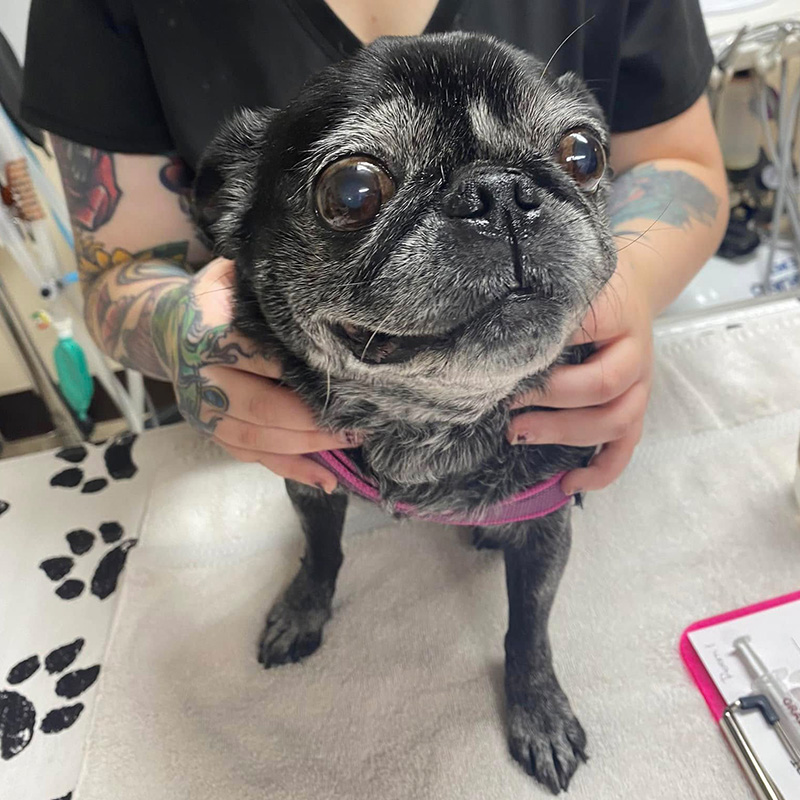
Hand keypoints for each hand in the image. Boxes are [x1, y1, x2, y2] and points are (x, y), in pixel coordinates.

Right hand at [154, 257, 353, 490]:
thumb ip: (262, 284)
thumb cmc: (215, 299)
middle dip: (313, 421)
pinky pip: (253, 458)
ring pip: (258, 439)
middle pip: (263, 407)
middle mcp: (203, 378)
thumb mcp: (232, 277)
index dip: (306, 371)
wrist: (165, 326)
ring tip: (350, 445)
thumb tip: (323, 283)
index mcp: (210, 335)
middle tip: (358, 424)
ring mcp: (204, 412)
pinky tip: (326, 478)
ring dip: (308, 448)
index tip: (350, 378)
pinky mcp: (211, 433)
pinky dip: (291, 470)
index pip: (264, 357)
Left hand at [507, 257, 654, 494]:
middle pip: (603, 387)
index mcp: (617, 316)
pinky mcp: (634, 409)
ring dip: (566, 434)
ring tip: (518, 435)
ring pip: (618, 422)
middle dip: (550, 401)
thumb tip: (497, 345)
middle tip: (505, 406)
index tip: (502, 370)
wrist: (630, 286)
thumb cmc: (586, 289)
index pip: (586, 338)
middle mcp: (635, 354)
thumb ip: (542, 310)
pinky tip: (569, 484)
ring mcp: (639, 386)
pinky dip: (602, 471)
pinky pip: (626, 448)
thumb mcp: (567, 286)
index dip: (546, 361)